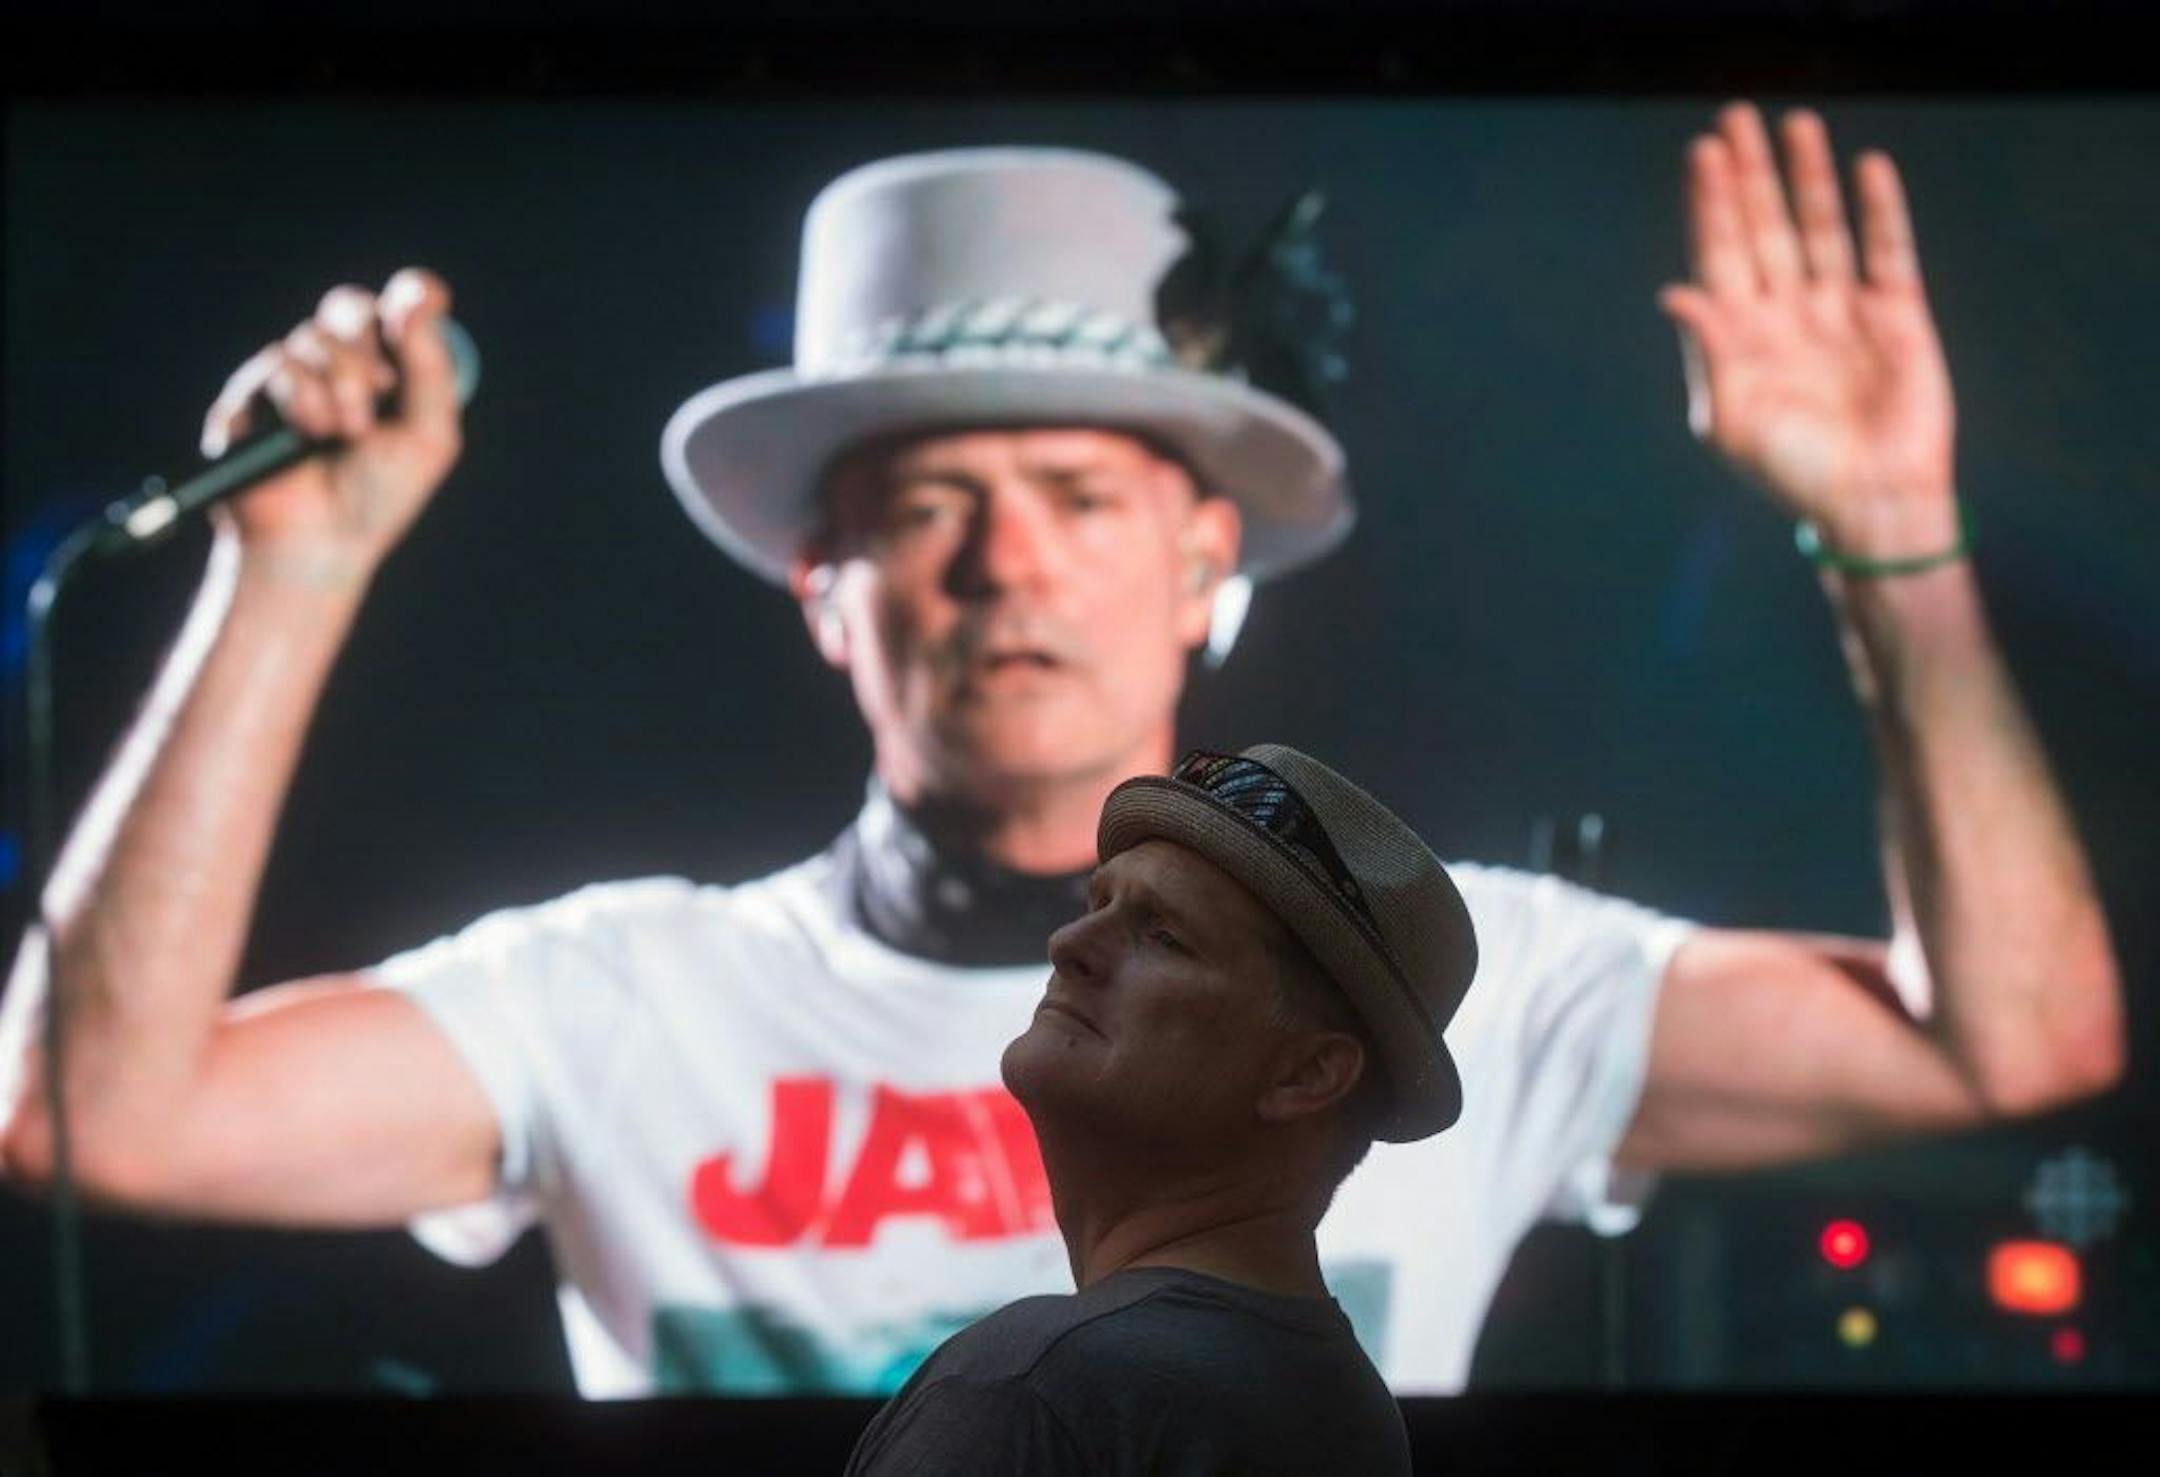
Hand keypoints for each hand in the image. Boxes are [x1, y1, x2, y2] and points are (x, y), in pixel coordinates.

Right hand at [199, 267, 463, 576]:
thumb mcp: (429, 438)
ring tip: (345, 435)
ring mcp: (294, 376)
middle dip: (369, 347)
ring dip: (341, 384)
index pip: (399, 310)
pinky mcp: (252, 391)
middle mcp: (340, 366)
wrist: (322, 540)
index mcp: (390, 373)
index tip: (424, 296)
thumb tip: (416, 302)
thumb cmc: (380, 497)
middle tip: (381, 393)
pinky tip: (311, 434)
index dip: (412, 294)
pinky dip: (304, 397)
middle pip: (351, 306)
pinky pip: (279, 361)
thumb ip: (432, 370)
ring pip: (316, 336)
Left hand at [1659, 104, 1958, 556]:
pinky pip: (1886, 252)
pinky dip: (1878, 211)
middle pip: (1765, 227)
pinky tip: (1867, 169)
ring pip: (1820, 228)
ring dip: (1808, 178)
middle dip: (1751, 174)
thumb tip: (1674, 290)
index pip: (1721, 253)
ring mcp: (1842, 311)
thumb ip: (1708, 351)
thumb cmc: (1792, 473)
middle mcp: (1787, 314)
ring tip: (1797, 124)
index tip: (1704, 152)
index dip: (1712, 203)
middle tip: (1737, 117)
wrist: (1869, 503)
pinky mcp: (1897, 317)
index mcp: (1741, 337)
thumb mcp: (1731, 419)